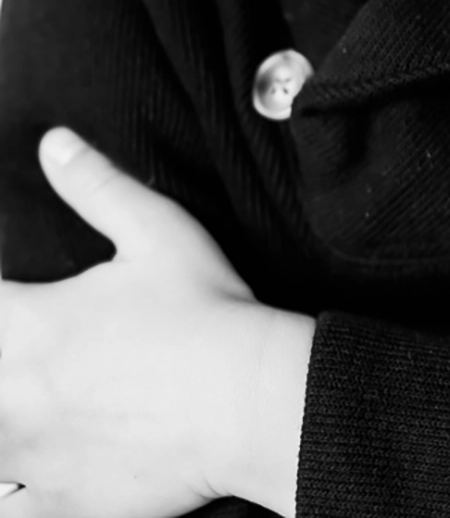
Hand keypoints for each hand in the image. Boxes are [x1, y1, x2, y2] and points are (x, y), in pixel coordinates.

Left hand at [0, 129, 312, 517]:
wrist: (249, 401)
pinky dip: (12, 495)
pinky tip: (23, 477)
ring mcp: (35, 458)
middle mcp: (15, 396)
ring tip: (23, 406)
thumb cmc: (206, 310)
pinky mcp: (62, 505)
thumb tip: (52, 143)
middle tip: (25, 349)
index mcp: (29, 325)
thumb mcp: (156, 230)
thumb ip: (95, 185)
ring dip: (1, 420)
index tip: (10, 293)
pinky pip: (11, 509)